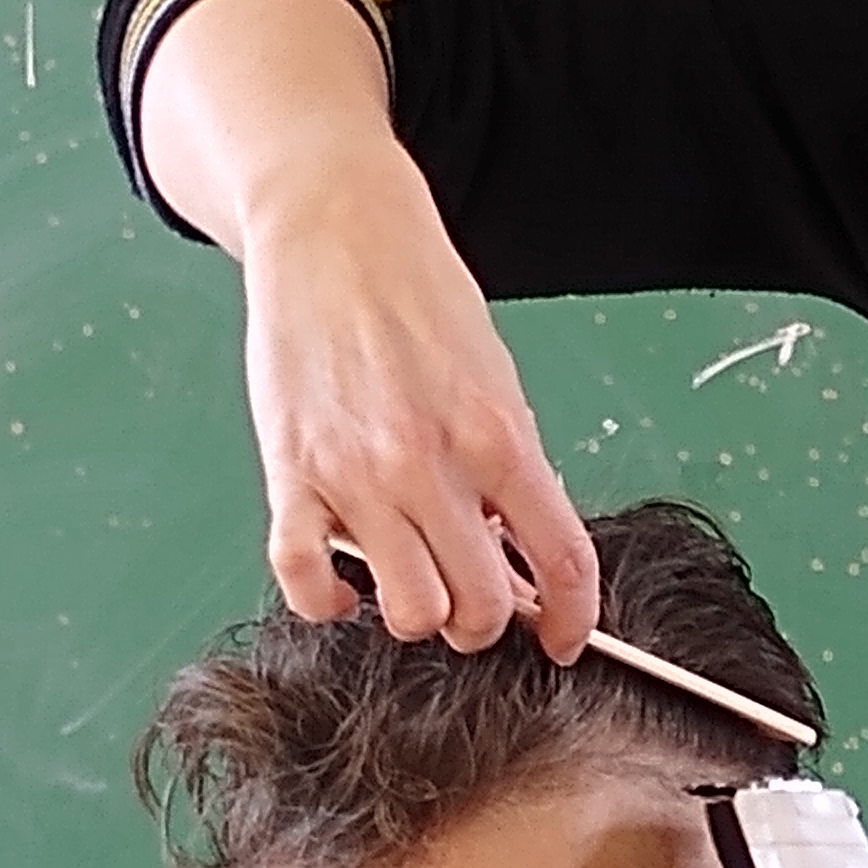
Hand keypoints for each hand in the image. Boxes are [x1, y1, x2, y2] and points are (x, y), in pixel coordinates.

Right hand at [233, 144, 594, 652]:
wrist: (335, 230)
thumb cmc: (420, 296)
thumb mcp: (495, 375)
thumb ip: (511, 466)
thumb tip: (521, 555)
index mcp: (499, 434)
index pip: (562, 560)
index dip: (575, 617)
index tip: (566, 637)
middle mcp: (429, 464)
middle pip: (481, 606)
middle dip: (488, 617)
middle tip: (477, 594)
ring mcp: (356, 476)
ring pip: (408, 612)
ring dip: (419, 612)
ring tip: (414, 577)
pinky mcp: (291, 475)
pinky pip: (307, 582)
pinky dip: (329, 602)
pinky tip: (345, 583)